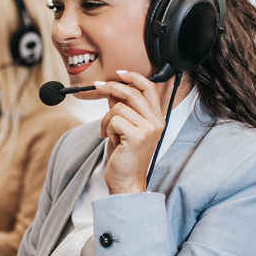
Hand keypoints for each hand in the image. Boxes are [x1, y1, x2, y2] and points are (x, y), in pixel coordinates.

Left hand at [95, 70, 166, 193]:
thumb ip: (122, 109)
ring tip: (108, 133)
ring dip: (106, 119)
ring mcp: (148, 129)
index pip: (149, 88)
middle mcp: (156, 122)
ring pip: (119, 107)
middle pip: (132, 93)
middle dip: (112, 87)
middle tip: (98, 87)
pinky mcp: (137, 136)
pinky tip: (110, 140)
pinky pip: (114, 119)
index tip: (119, 73)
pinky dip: (106, 128)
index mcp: (156, 119)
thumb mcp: (123, 129)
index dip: (134, 77)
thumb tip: (113, 92)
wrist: (126, 181)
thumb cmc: (125, 157)